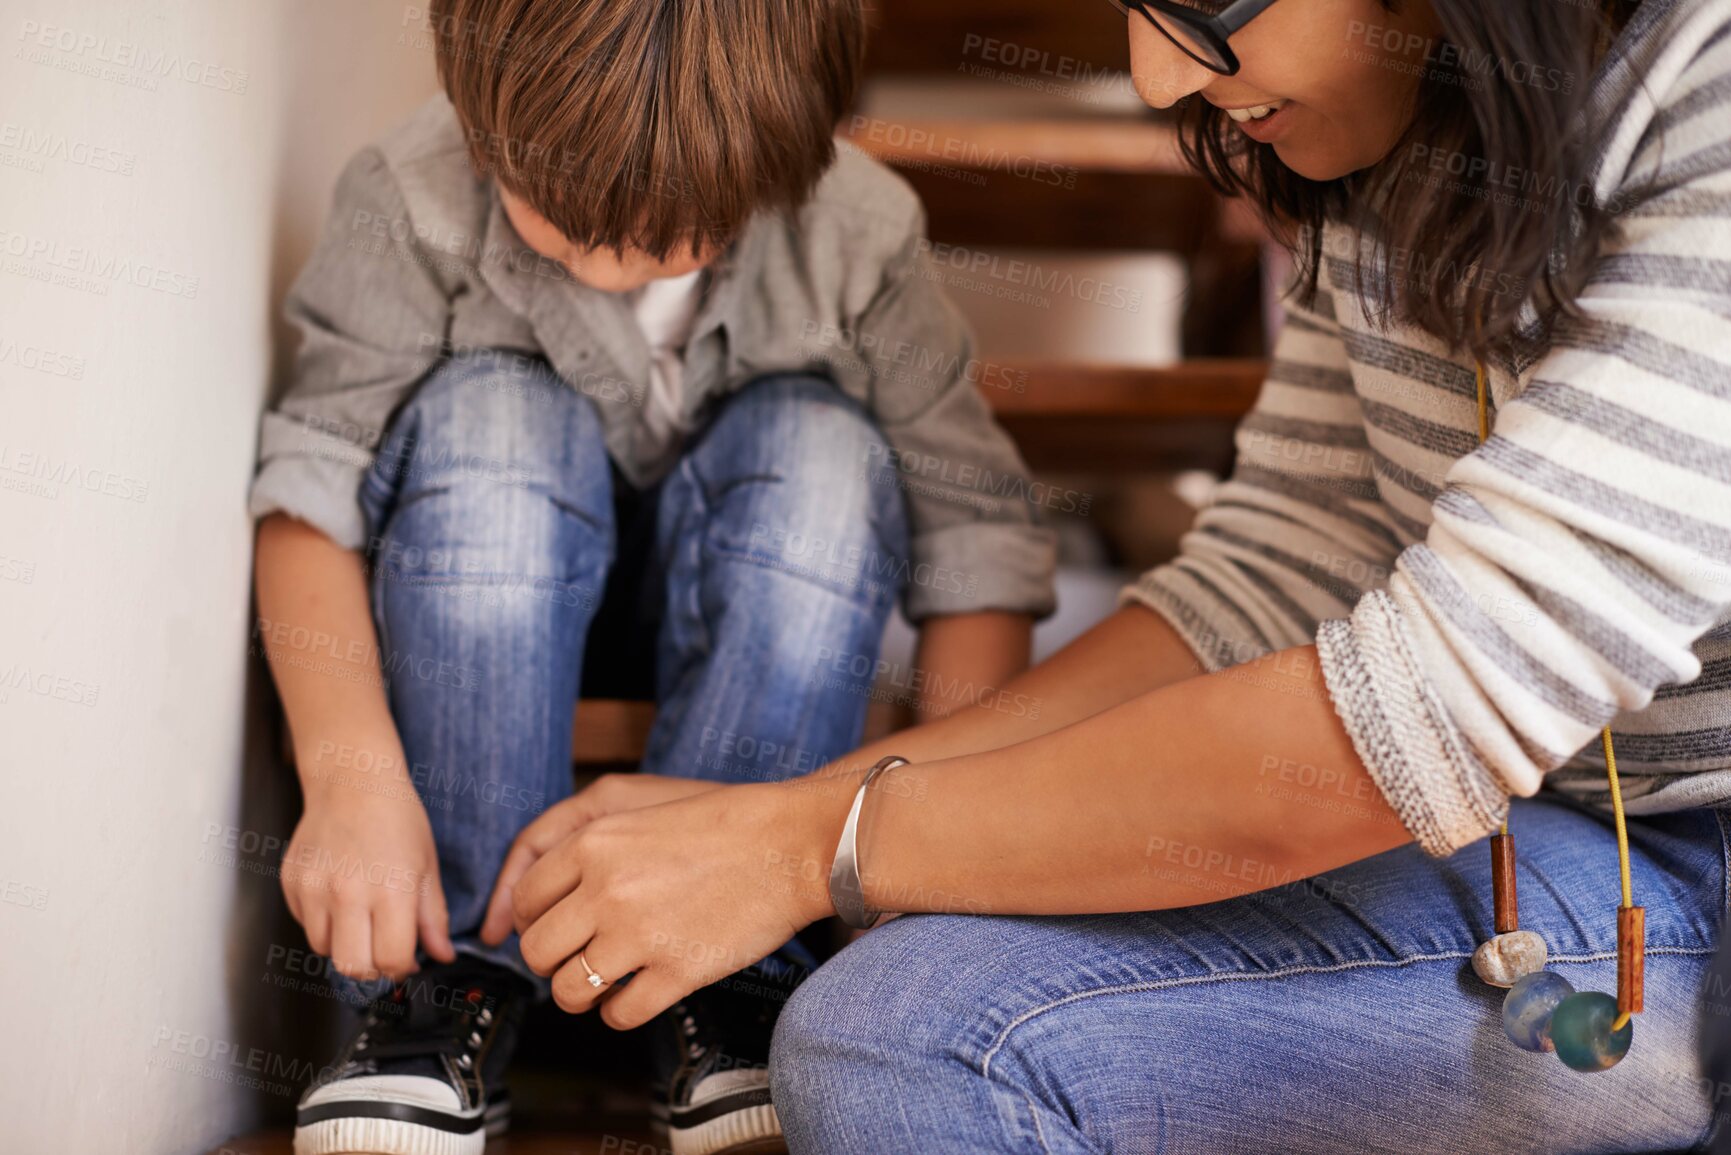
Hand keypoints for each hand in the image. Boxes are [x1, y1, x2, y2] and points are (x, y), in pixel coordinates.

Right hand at [281, 786, 453, 982]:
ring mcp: (314, 889)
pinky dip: (323, 923)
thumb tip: (442, 956)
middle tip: (382, 947)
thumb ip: (434, 917)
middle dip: (372, 967)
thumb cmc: (397, 819)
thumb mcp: (426, 866)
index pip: (391, 961)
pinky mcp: (291, 884)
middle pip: (353, 968)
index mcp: (390, 890)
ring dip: (344, 945)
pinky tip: (339, 897)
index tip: (407, 958)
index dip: (403, 967)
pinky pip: (305, 926)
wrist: (352, 781)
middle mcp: (348, 894)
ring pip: (324, 950)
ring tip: (360, 916)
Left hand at [511, 779, 850, 1029]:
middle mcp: (606, 890)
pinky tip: (637, 995)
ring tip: (602, 983)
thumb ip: (586, 846)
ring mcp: (640, 935)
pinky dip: (619, 1013)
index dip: (531, 920)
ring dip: (579, 994)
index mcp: (593, 843)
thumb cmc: (723, 822)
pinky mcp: (677, 974)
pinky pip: (619, 1015)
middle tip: (575, 957)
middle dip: (550, 960)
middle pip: (536, 950)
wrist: (792, 844)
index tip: (552, 927)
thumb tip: (541, 898)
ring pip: (569, 990)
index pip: (523, 899)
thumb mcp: (641, 808)